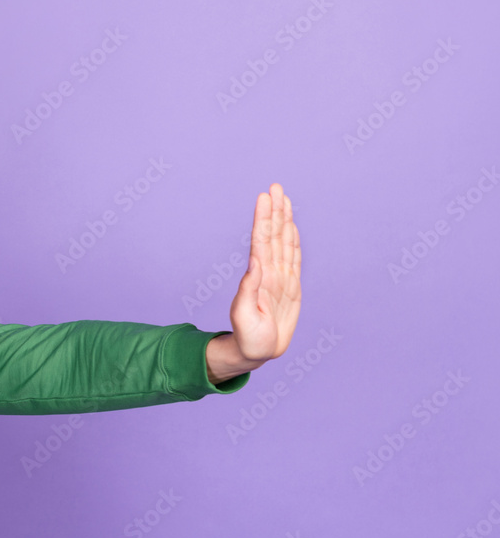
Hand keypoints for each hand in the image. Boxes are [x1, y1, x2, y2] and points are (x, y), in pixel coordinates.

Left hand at [230, 183, 301, 363]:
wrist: (256, 352)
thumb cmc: (248, 338)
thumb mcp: (245, 316)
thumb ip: (248, 290)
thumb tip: (255, 264)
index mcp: (259, 276)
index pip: (262, 240)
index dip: (264, 218)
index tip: (264, 197)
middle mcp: (269, 272)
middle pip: (274, 235)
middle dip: (275, 211)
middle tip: (275, 186)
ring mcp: (280, 277)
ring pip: (283, 242)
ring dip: (284, 220)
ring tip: (283, 197)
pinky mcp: (290, 286)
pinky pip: (293, 258)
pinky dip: (293, 240)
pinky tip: (291, 226)